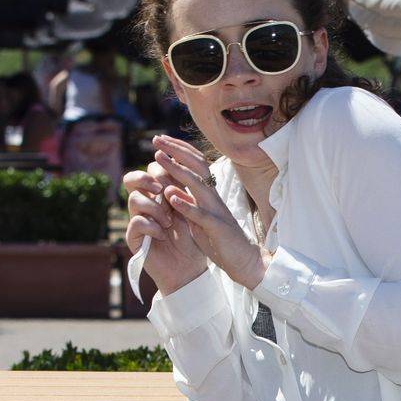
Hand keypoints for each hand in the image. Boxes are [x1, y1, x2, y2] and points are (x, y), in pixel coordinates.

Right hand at [124, 161, 206, 295]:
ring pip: (134, 199)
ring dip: (154, 207)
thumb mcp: (192, 211)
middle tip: (160, 189)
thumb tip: (181, 163)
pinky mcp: (135, 238)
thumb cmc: (192, 238)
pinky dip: (151, 226)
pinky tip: (162, 234)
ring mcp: (138, 220)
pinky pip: (136, 222)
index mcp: (159, 195)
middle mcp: (145, 204)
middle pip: (131, 179)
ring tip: (169, 221)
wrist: (189, 268)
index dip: (160, 167)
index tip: (174, 171)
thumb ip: (184, 191)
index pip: (151, 171)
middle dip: (146, 179)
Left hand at [150, 135, 270, 289]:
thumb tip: (170, 189)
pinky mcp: (217, 228)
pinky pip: (201, 214)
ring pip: (197, 185)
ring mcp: (216, 211)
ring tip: (159, 159)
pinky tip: (171, 196)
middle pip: (197, 167)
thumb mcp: (199, 218)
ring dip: (177, 170)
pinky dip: (186, 204)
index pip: (195, 165)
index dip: (179, 150)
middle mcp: (214, 197)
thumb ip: (187, 204)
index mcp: (208, 194)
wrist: (244, 261)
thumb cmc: (220, 239)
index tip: (160, 140)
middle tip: (156, 139)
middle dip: (176, 151)